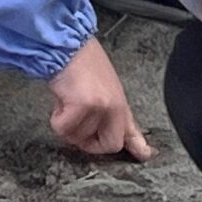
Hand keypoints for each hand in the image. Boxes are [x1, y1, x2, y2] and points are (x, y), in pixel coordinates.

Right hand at [46, 35, 152, 160]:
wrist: (69, 45)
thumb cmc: (82, 63)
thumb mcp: (103, 88)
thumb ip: (108, 112)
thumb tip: (111, 133)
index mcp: (120, 103)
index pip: (132, 130)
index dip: (138, 146)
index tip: (145, 156)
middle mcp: (115, 107)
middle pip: (109, 145)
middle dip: (89, 143)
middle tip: (77, 127)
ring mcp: (101, 107)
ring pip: (79, 139)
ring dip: (67, 126)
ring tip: (68, 102)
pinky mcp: (83, 106)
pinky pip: (63, 129)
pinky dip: (56, 119)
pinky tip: (61, 101)